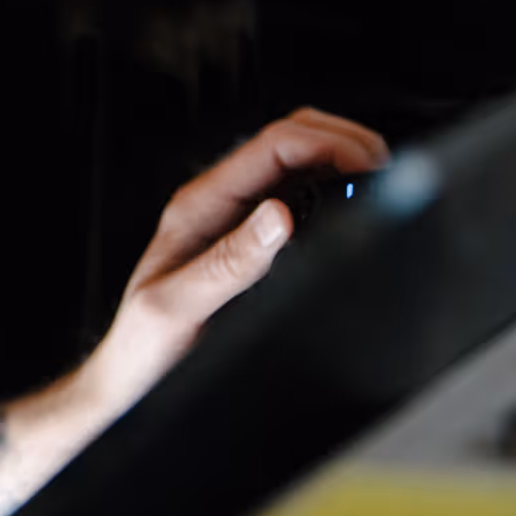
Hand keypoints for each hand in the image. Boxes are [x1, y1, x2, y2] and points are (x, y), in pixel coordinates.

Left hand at [84, 108, 388, 413]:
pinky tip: (352, 212)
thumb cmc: (143, 345)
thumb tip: (280, 217)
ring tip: (379, 182)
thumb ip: (230, 263)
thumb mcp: (180, 308)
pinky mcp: (246, 242)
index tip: (371, 164)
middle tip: (387, 168)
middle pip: (289, 139)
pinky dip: (331, 192)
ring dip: (339, 161)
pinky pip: (295, 198)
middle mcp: (217, 204)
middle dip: (343, 141)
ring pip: (296, 164)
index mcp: (199, 206)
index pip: (272, 144)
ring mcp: (233, 219)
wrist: (129, 376)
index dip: (329, 143)